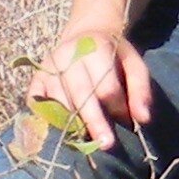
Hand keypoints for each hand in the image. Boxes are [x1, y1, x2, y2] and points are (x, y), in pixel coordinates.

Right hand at [40, 21, 153, 149]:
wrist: (85, 33)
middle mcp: (67, 57)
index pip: (106, 86)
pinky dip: (46, 119)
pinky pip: (36, 102)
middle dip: (94, 122)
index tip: (127, 124)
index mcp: (95, 49)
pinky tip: (60, 133)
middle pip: (80, 95)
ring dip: (71, 124)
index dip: (117, 108)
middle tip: (106, 145)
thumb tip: (143, 119)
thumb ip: (140, 90)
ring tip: (85, 142)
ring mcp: (48, 67)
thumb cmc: (114, 55)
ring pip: (57, 101)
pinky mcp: (36, 77)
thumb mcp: (134, 64)